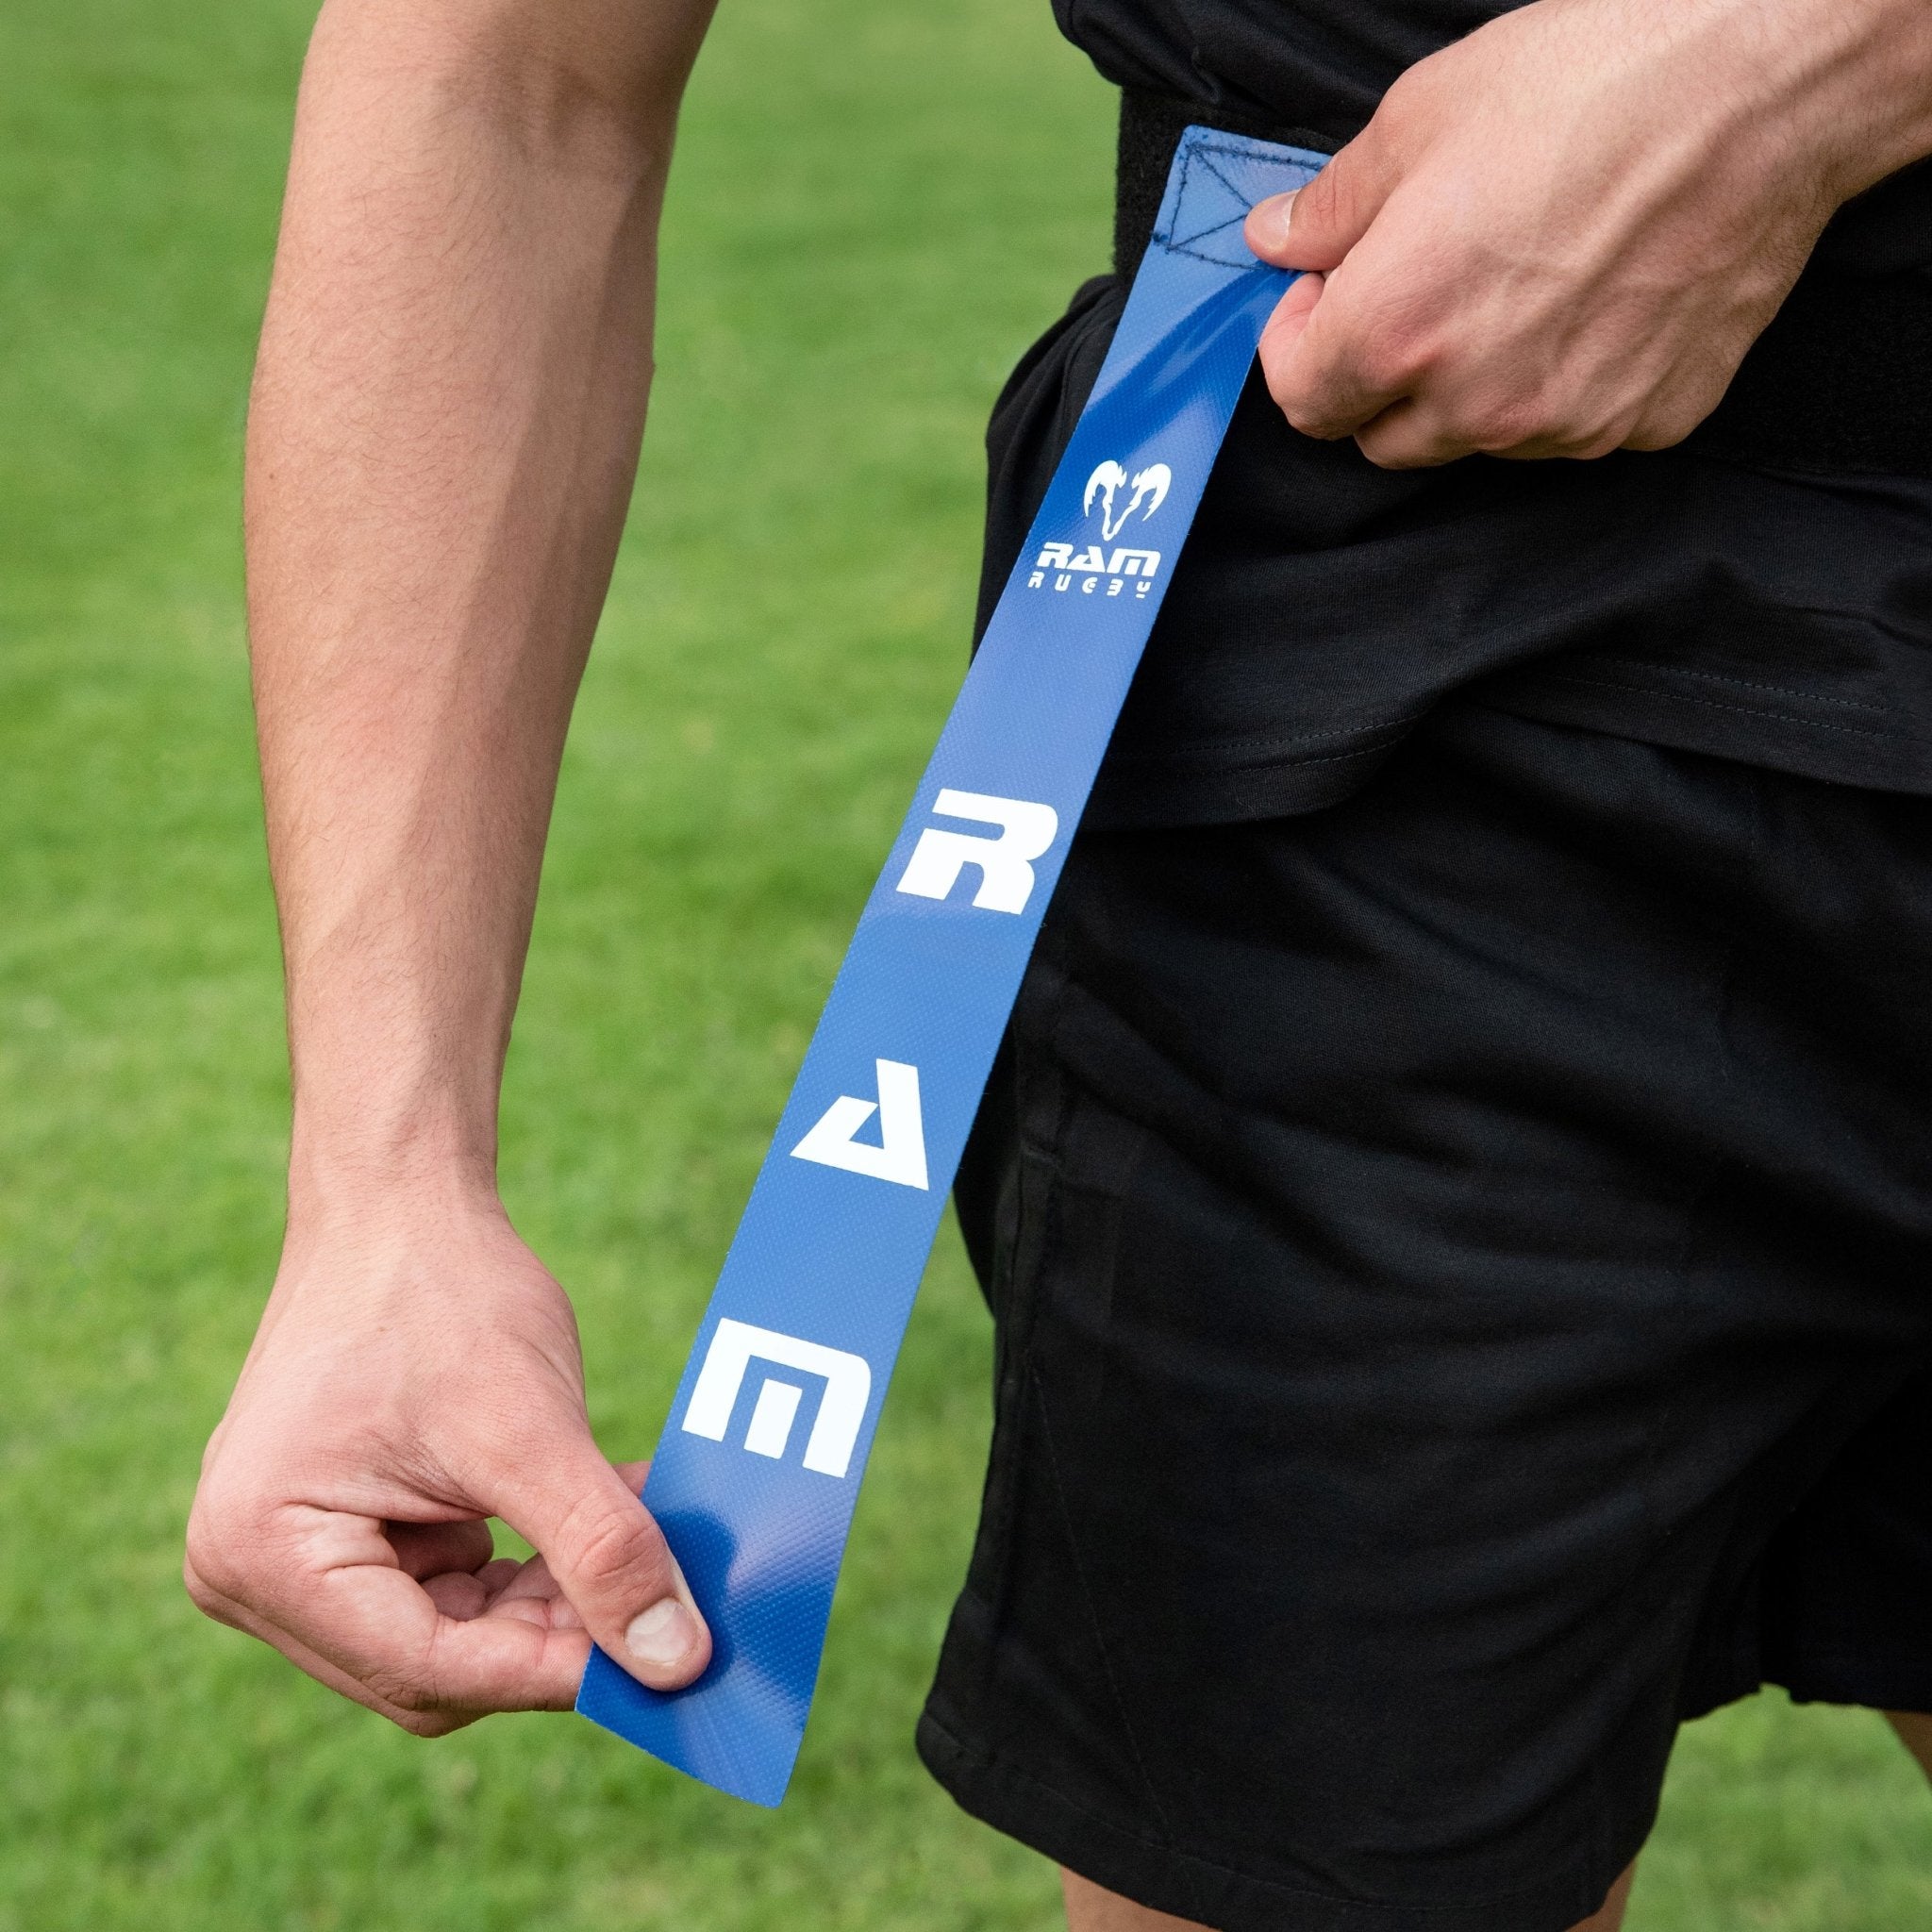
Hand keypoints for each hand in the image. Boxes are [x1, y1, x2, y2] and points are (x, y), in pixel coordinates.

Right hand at [185, 1193, 709, 1735]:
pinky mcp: (339, 1536)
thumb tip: (676, 1664)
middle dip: (553, 1640)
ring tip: (652, 1553)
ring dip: (552, 1604)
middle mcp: (250, 1574)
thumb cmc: (443, 1292)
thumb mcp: (530, 1427)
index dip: (550, 1672)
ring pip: (450, 1638)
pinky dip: (530, 1568)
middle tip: (674, 1614)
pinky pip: (447, 1593)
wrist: (401, 1201)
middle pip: (433, 1667)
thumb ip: (600, 1547)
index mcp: (261, 1553)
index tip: (665, 1664)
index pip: (425, 1667)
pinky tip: (605, 1523)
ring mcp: (290, 1560)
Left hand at [1242, 0, 1931, 466]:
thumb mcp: (1422, 118)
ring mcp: (1565, 425)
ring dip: (1469, 387)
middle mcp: (1475, 404)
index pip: (1302, 399)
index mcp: (1397, 331)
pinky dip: (1559, 384)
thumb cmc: (1594, 84)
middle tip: (1413, 286)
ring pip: (1475, 439)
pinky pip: (1570, 429)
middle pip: (1383, 435)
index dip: (1299, 344)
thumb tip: (1279, 240)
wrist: (1761, 88)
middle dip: (1377, 376)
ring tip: (1515, 280)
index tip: (1324, 295)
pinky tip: (1589, 300)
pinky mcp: (1643, 422)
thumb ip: (1334, 205)